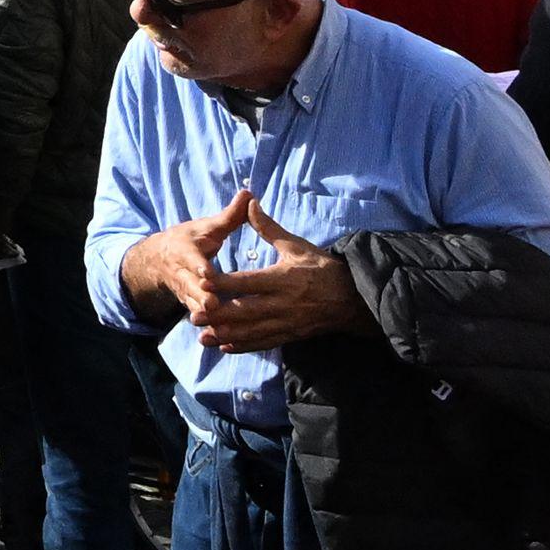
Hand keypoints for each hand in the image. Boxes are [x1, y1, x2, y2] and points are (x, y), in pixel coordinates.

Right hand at [118, 183, 261, 326]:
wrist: (158, 261)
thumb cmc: (191, 241)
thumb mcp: (206, 227)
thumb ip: (229, 216)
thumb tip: (249, 194)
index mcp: (185, 251)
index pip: (193, 259)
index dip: (200, 267)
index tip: (208, 274)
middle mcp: (181, 273)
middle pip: (190, 287)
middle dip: (201, 297)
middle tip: (213, 305)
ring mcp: (184, 292)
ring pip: (194, 307)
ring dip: (206, 318)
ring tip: (218, 329)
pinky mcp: (190, 307)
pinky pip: (200, 320)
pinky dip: (209, 330)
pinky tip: (221, 342)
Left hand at [183, 207, 356, 352]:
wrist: (354, 299)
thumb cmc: (323, 268)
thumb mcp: (297, 246)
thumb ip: (269, 228)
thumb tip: (249, 203)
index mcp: (282, 279)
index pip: (247, 281)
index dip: (224, 282)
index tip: (202, 280)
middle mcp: (283, 303)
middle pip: (246, 311)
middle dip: (219, 315)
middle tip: (194, 316)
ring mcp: (287, 322)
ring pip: (252, 331)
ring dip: (227, 335)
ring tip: (203, 337)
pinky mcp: (291, 334)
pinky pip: (265, 342)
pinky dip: (245, 346)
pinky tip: (226, 347)